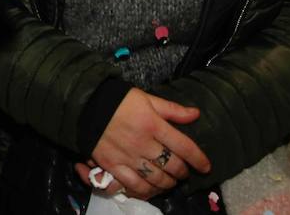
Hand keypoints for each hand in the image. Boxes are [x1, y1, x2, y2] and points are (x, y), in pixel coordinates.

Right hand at [82, 88, 209, 198]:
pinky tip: (151, 189)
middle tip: (183, 172)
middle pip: (172, 166)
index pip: (184, 146)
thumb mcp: (146, 98)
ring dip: (167, 183)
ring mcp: (127, 156)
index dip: (199, 159)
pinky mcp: (112, 165)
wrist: (84, 104)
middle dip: (182, 172)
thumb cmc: (117, 99)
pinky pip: (133, 186)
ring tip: (169, 181)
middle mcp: (143, 143)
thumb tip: (196, 114)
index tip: (205, 166)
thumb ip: (171, 109)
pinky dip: (146, 191)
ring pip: (156, 179)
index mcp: (153, 124)